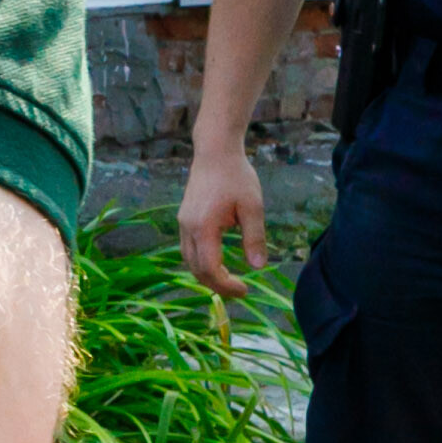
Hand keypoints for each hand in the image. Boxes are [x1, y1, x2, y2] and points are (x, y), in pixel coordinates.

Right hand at [176, 142, 273, 298]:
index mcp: (204, 227)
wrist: (215, 152)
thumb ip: (254, 238)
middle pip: (196, 269)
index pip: (210, 268)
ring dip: (207, 275)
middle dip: (216, 285)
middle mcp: (187, 228)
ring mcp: (182, 223)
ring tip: (229, 280)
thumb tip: (258, 267)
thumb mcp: (253, 207)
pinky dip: (201, 262)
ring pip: (189, 261)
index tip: (245, 290)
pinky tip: (217, 262)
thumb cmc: (236, 176)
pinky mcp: (184, 219)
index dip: (226, 285)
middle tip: (240, 290)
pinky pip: (188, 249)